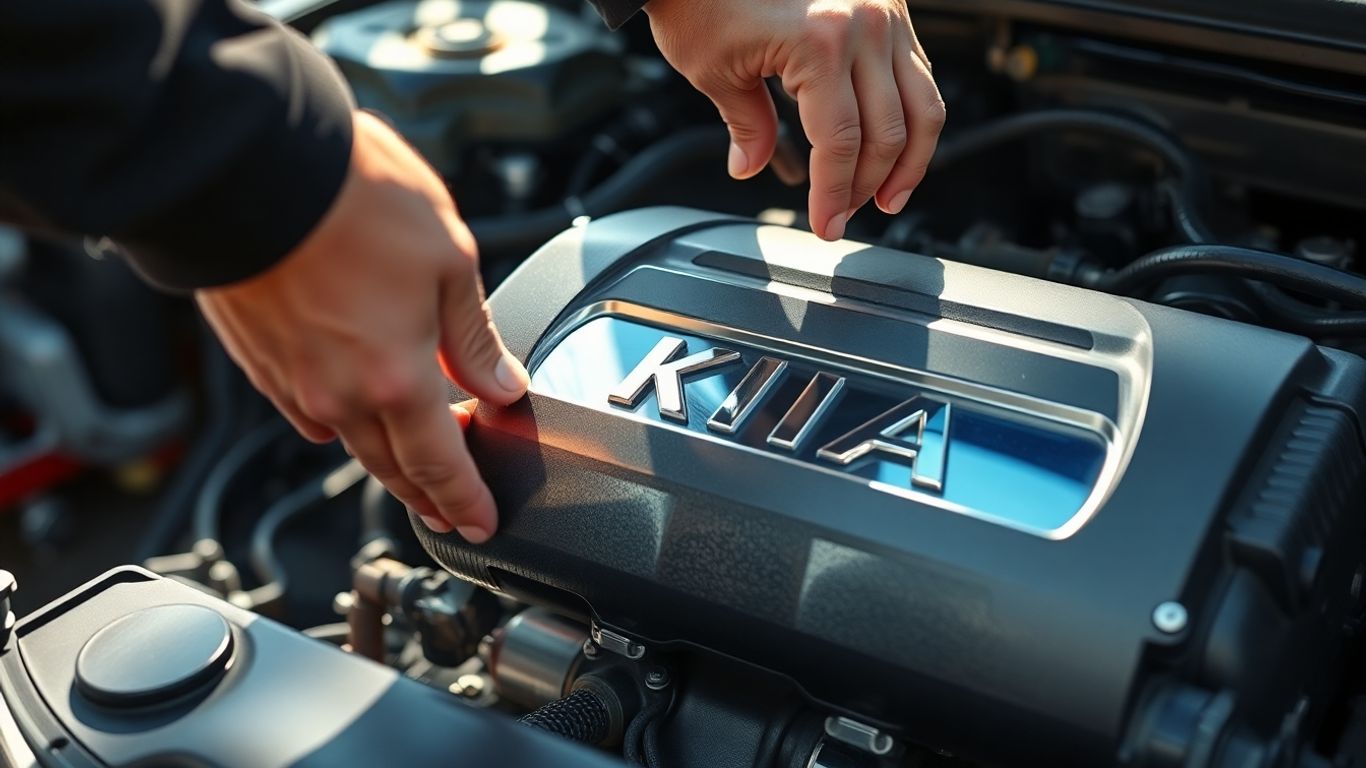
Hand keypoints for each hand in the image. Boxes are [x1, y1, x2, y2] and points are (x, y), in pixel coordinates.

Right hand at [196, 110, 528, 541]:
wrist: (251, 165)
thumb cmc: (352, 198)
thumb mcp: (449, 259)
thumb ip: (475, 335)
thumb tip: (500, 383)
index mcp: (396, 378)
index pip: (440, 467)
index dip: (465, 502)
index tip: (481, 522)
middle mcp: (339, 394)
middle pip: (392, 468)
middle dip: (428, 496)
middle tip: (451, 512)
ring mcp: (290, 380)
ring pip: (347, 442)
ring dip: (384, 460)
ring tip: (411, 467)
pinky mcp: (257, 358)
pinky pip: (304, 411)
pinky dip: (337, 422)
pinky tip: (349, 413)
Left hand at [644, 0, 943, 240]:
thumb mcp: (714, 69)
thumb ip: (746, 125)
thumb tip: (751, 167)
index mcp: (820, 42)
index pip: (842, 144)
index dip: (834, 195)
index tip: (827, 227)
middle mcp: (863, 23)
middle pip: (889, 132)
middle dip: (868, 186)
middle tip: (843, 214)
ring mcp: (884, 10)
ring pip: (922, 104)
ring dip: (909, 160)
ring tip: (886, 196)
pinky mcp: (890, 2)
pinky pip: (917, 72)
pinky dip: (910, 115)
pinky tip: (892, 144)